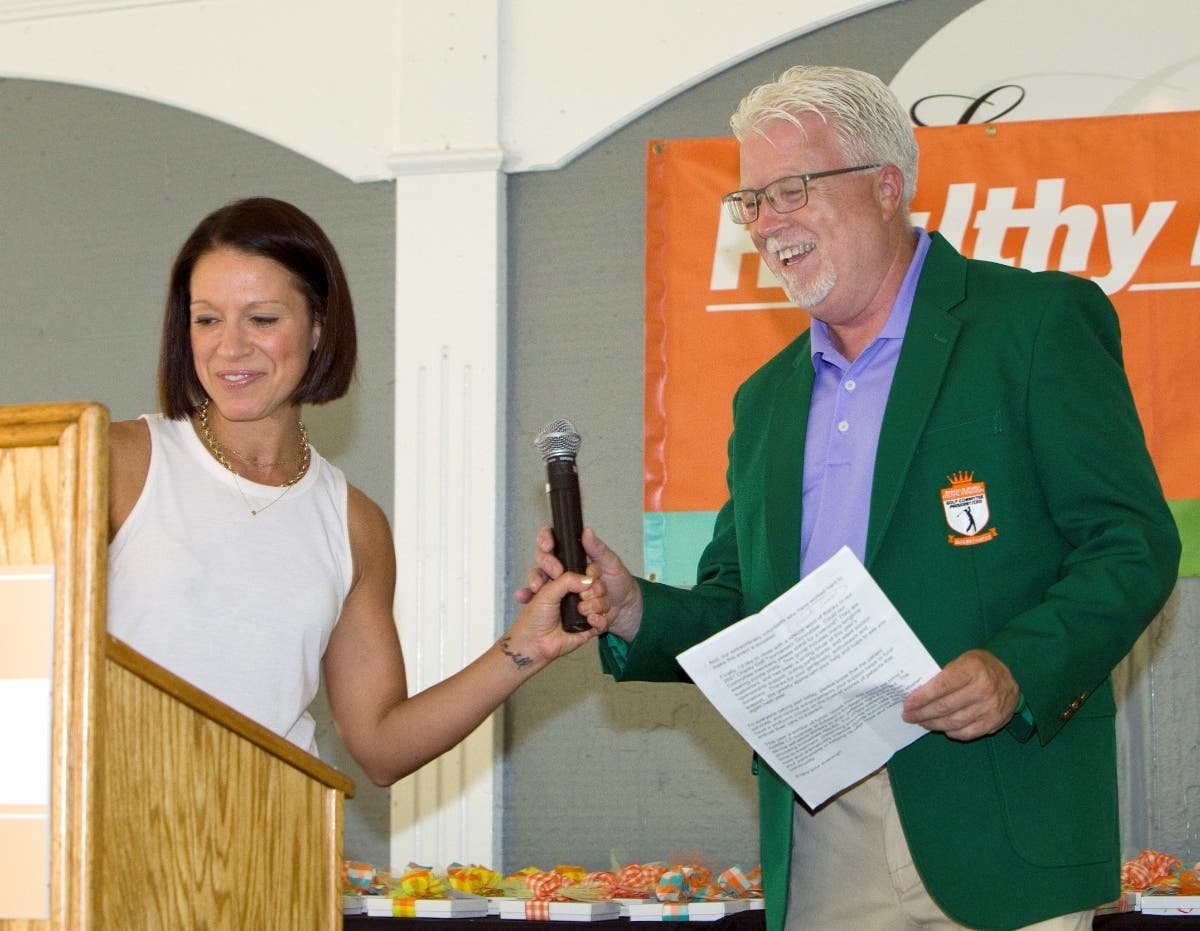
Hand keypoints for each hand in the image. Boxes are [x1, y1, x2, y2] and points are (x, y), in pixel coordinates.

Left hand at [503, 570, 605, 664]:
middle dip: (592, 590)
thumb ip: (567, 580)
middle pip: (596, 585)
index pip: (583, 570)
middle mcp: (577, 595)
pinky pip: (604, 621)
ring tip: (582, 611)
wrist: (535, 643)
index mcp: (565, 583)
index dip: (584, 570)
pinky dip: (600, 620)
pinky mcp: (589, 627)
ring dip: (595, 605)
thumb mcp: (547, 592)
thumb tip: (589, 580)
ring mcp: (584, 610)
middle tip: (582, 596)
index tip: (576, 573)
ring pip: (603, 601)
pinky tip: (590, 620)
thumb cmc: (535, 617)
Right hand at [514, 526, 642, 641]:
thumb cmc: (617, 582)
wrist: (623, 609)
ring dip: (537, 582)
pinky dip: (528, 597)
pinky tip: (522, 597)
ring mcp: (557, 585)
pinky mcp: (556, 602)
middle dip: (546, 564)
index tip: (549, 545)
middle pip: (543, 560)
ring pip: (538, 578)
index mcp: (573, 554)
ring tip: (538, 588)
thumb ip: (598, 549)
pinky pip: (537, 599)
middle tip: (556, 571)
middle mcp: (562, 568)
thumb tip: (586, 531)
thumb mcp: (611, 563)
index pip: (553, 540)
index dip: (546, 538)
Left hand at [901, 649, 1019, 740]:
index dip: (921, 698)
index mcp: (972, 669)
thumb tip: (917, 693)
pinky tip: (942, 728)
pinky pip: (968, 733)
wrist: (1012, 676)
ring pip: (954, 722)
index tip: (907, 704)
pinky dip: (951, 732)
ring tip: (922, 722)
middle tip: (909, 716)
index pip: (940, 687)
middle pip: (945, 707)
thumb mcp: (962, 660)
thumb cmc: (980, 667)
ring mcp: (991, 707)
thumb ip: (944, 675)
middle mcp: (983, 688)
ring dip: (934, 725)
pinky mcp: (996, 722)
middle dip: (922, 713)